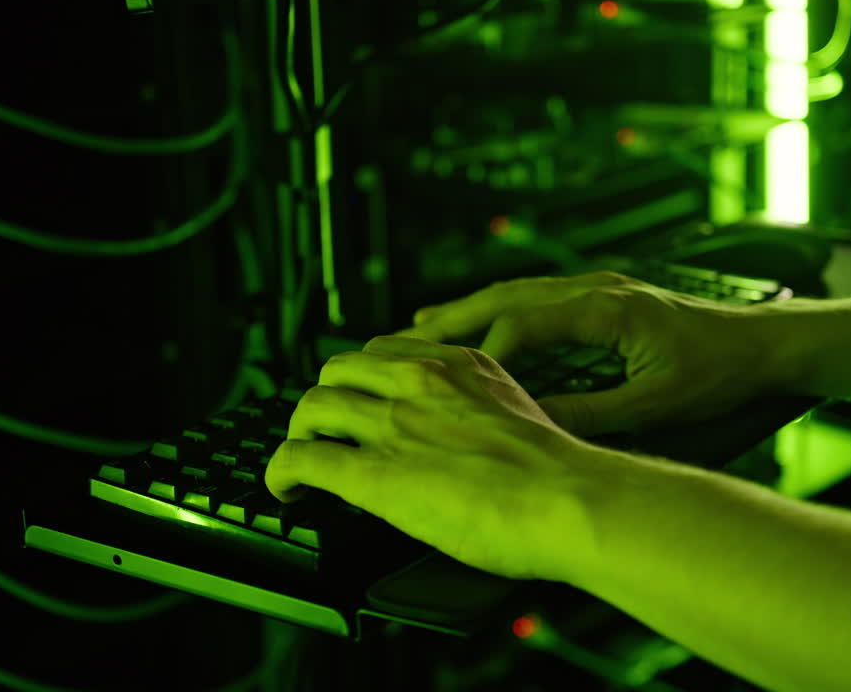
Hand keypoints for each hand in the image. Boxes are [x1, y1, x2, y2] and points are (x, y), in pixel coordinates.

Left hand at [264, 335, 601, 581]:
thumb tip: (463, 441)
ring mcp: (393, 423)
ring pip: (310, 408)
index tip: (362, 401)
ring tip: (302, 462)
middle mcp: (419, 381)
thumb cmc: (561, 473)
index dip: (363, 379)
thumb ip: (480, 412)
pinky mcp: (372, 473)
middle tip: (326, 433)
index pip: (384, 352)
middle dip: (325, 401)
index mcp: (458, 365)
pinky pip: (300, 460)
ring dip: (298, 436)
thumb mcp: (520, 414)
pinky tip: (286, 491)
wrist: (570, 499)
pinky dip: (280, 475)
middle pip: (337, 370)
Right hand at [400, 272, 794, 436]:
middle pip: (507, 295)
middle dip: (453, 319)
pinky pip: (537, 300)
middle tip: (400, 343)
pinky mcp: (606, 301)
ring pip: (518, 293)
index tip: (446, 383)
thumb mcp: (657, 404)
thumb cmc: (721, 374)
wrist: (767, 346)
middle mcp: (596, 290)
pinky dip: (500, 314)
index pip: (522, 321)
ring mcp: (600, 291)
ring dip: (470, 311)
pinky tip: (481, 331)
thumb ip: (594, 415)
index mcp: (606, 308)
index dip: (480, 353)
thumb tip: (534, 426)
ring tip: (421, 331)